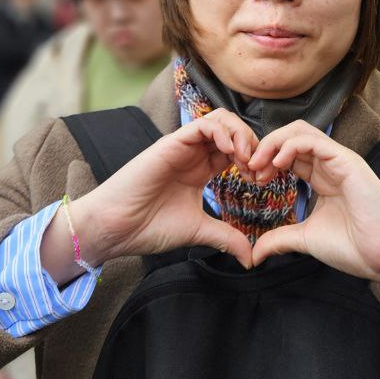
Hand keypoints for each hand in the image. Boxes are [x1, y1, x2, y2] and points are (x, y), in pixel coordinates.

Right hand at [44, 109, 258, 281]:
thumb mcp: (198, 231)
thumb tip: (251, 258)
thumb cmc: (148, 227)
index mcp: (200, 170)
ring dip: (241, 135)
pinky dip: (222, 132)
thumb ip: (226, 237)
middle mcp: (192, 154)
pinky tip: (231, 153)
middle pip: (233, 130)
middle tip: (260, 170)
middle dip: (254, 145)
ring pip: (220, 120)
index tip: (263, 181)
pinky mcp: (170, 143)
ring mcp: (182, 147)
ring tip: (247, 160)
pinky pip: (202, 124)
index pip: (236, 150)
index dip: (255, 160)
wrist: (116, 228)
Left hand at [245, 121, 379, 330]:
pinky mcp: (347, 161)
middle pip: (291, 136)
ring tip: (258, 163)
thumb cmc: (354, 247)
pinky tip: (277, 163)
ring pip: (300, 131)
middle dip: (265, 146)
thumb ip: (279, 239)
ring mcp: (339, 160)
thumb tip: (254, 255)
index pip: (288, 154)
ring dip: (274, 142)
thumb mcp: (306, 240)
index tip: (250, 178)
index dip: (266, 160)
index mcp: (322, 178)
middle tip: (249, 167)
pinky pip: (314, 140)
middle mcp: (330, 164)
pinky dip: (290, 145)